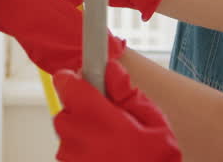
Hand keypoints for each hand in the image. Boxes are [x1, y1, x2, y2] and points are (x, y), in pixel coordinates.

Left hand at [52, 59, 182, 161]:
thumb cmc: (156, 160)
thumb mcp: (154, 122)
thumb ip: (129, 93)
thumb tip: (111, 69)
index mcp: (101, 120)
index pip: (68, 84)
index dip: (75, 79)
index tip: (87, 78)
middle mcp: (80, 140)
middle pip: (66, 109)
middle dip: (83, 108)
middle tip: (108, 117)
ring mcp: (73, 159)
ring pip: (66, 132)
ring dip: (82, 132)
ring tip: (110, 142)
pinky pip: (70, 152)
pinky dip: (83, 151)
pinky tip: (106, 155)